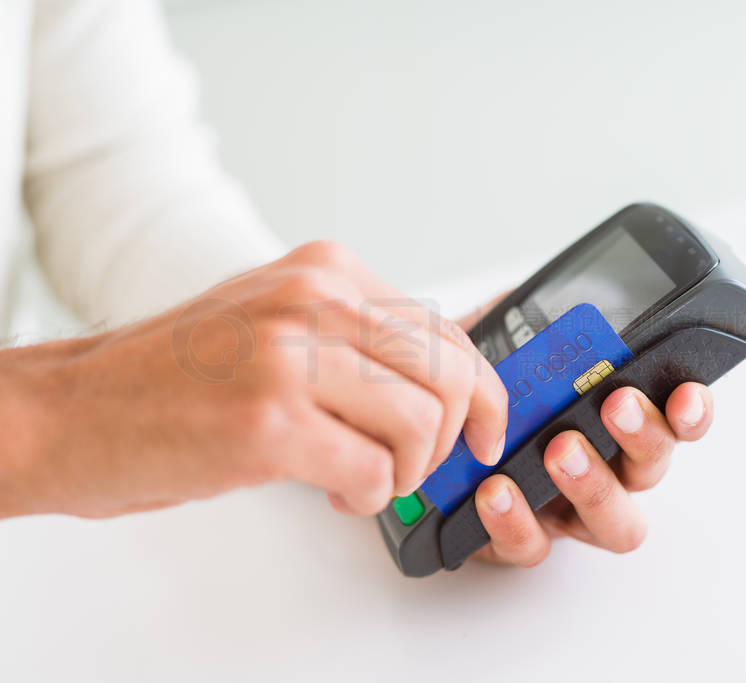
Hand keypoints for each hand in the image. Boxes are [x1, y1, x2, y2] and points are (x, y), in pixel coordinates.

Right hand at [0, 242, 506, 518]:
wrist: (74, 408)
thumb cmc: (177, 375)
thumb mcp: (278, 320)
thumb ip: (359, 339)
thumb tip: (445, 386)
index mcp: (326, 271)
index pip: (447, 330)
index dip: (484, 392)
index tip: (486, 431)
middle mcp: (315, 300)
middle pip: (450, 376)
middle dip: (450, 438)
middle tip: (419, 464)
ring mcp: (290, 356)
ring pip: (421, 427)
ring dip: (404, 472)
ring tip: (361, 477)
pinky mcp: (269, 422)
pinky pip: (374, 473)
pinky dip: (368, 497)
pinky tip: (332, 492)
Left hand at [456, 301, 713, 566]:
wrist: (421, 431)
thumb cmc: (474, 391)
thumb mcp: (501, 342)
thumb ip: (533, 319)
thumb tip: (558, 292)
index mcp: (611, 420)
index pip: (675, 419)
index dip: (692, 410)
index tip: (685, 392)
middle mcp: (604, 469)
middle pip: (653, 470)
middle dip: (644, 437)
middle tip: (615, 406)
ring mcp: (567, 510)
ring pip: (614, 524)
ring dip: (594, 486)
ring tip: (559, 452)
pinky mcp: (522, 539)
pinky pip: (535, 546)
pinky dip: (517, 521)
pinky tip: (494, 491)